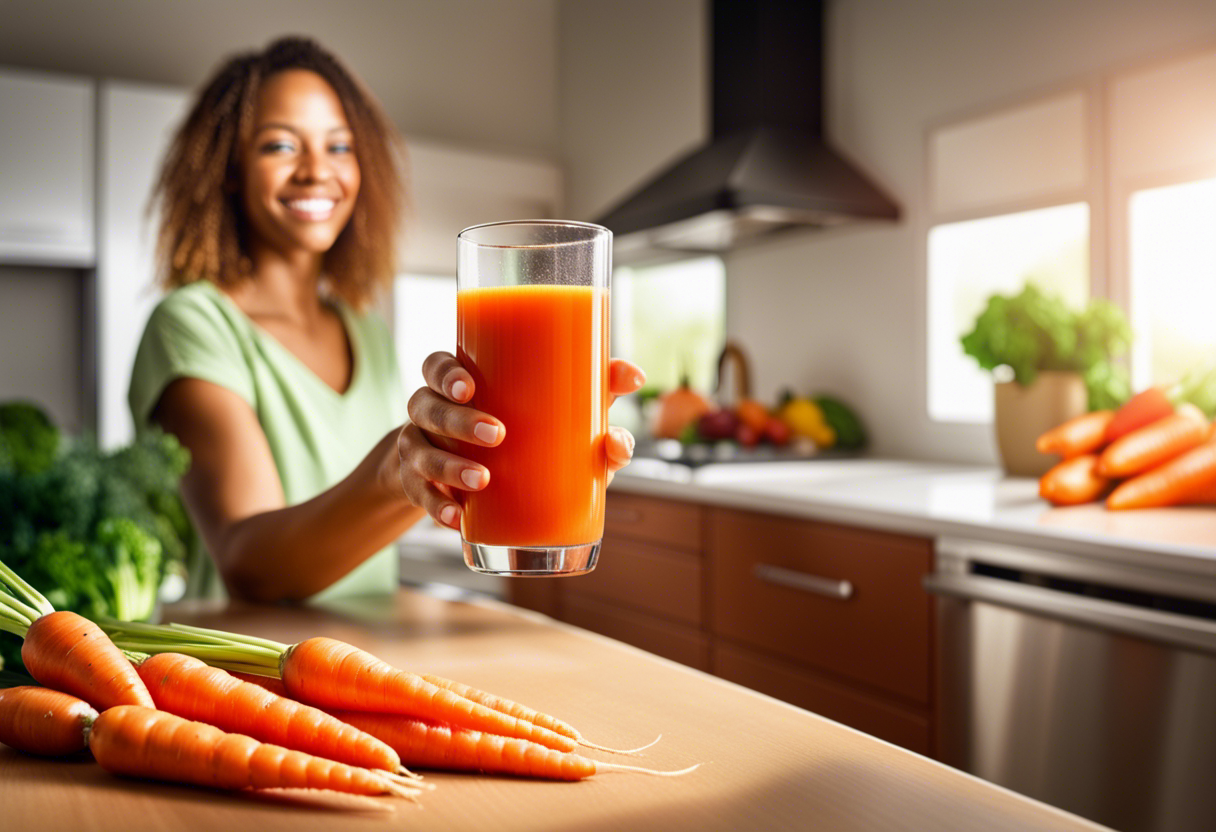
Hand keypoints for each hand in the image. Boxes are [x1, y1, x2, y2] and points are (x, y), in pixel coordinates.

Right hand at [396, 352, 645, 529]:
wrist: (464, 474)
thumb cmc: (520, 431)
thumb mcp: (556, 411)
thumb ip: (593, 392)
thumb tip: (634, 376)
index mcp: (458, 384)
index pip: (437, 366)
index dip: (446, 373)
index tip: (469, 386)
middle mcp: (431, 412)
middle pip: (426, 406)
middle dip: (458, 420)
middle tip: (497, 434)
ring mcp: (420, 450)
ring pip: (419, 451)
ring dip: (448, 466)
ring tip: (481, 480)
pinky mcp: (418, 487)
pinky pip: (418, 496)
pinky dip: (437, 508)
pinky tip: (458, 518)